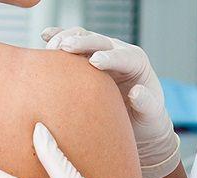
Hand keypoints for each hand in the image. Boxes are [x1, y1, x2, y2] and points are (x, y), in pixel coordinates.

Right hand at [42, 27, 180, 177]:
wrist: (135, 122)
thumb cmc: (145, 119)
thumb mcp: (151, 115)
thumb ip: (147, 104)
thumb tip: (136, 92)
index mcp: (137, 63)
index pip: (124, 57)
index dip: (110, 58)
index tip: (96, 62)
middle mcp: (118, 52)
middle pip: (100, 42)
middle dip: (83, 43)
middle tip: (66, 47)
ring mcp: (101, 53)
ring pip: (84, 37)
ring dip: (67, 39)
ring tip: (51, 48)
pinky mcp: (85, 58)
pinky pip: (71, 44)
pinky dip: (58, 37)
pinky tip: (45, 35)